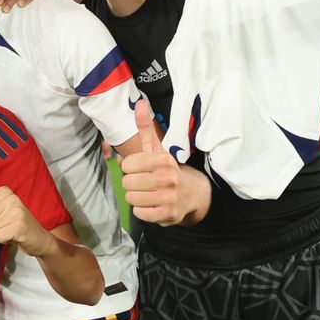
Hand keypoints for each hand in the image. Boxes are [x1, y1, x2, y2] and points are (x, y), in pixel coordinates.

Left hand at [0, 186, 53, 255]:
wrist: (38, 239)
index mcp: (3, 192)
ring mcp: (16, 211)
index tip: (0, 218)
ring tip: (11, 230)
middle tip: (7, 225)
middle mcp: (11, 198)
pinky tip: (15, 236)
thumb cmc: (14, 226)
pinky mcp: (19, 226)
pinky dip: (4, 240)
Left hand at [119, 101, 207, 225]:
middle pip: (127, 183)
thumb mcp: (157, 148)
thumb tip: (139, 104)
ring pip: (131, 199)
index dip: (131, 168)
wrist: (192, 194)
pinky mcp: (167, 215)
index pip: (127, 165)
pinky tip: (153, 204)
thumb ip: (145, 128)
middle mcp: (167, 178)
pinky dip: (142, 211)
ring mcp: (168, 198)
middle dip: (133, 183)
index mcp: (163, 160)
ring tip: (149, 193)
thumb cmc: (167, 169)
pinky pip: (139, 213)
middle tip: (146, 183)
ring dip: (137, 198)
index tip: (142, 169)